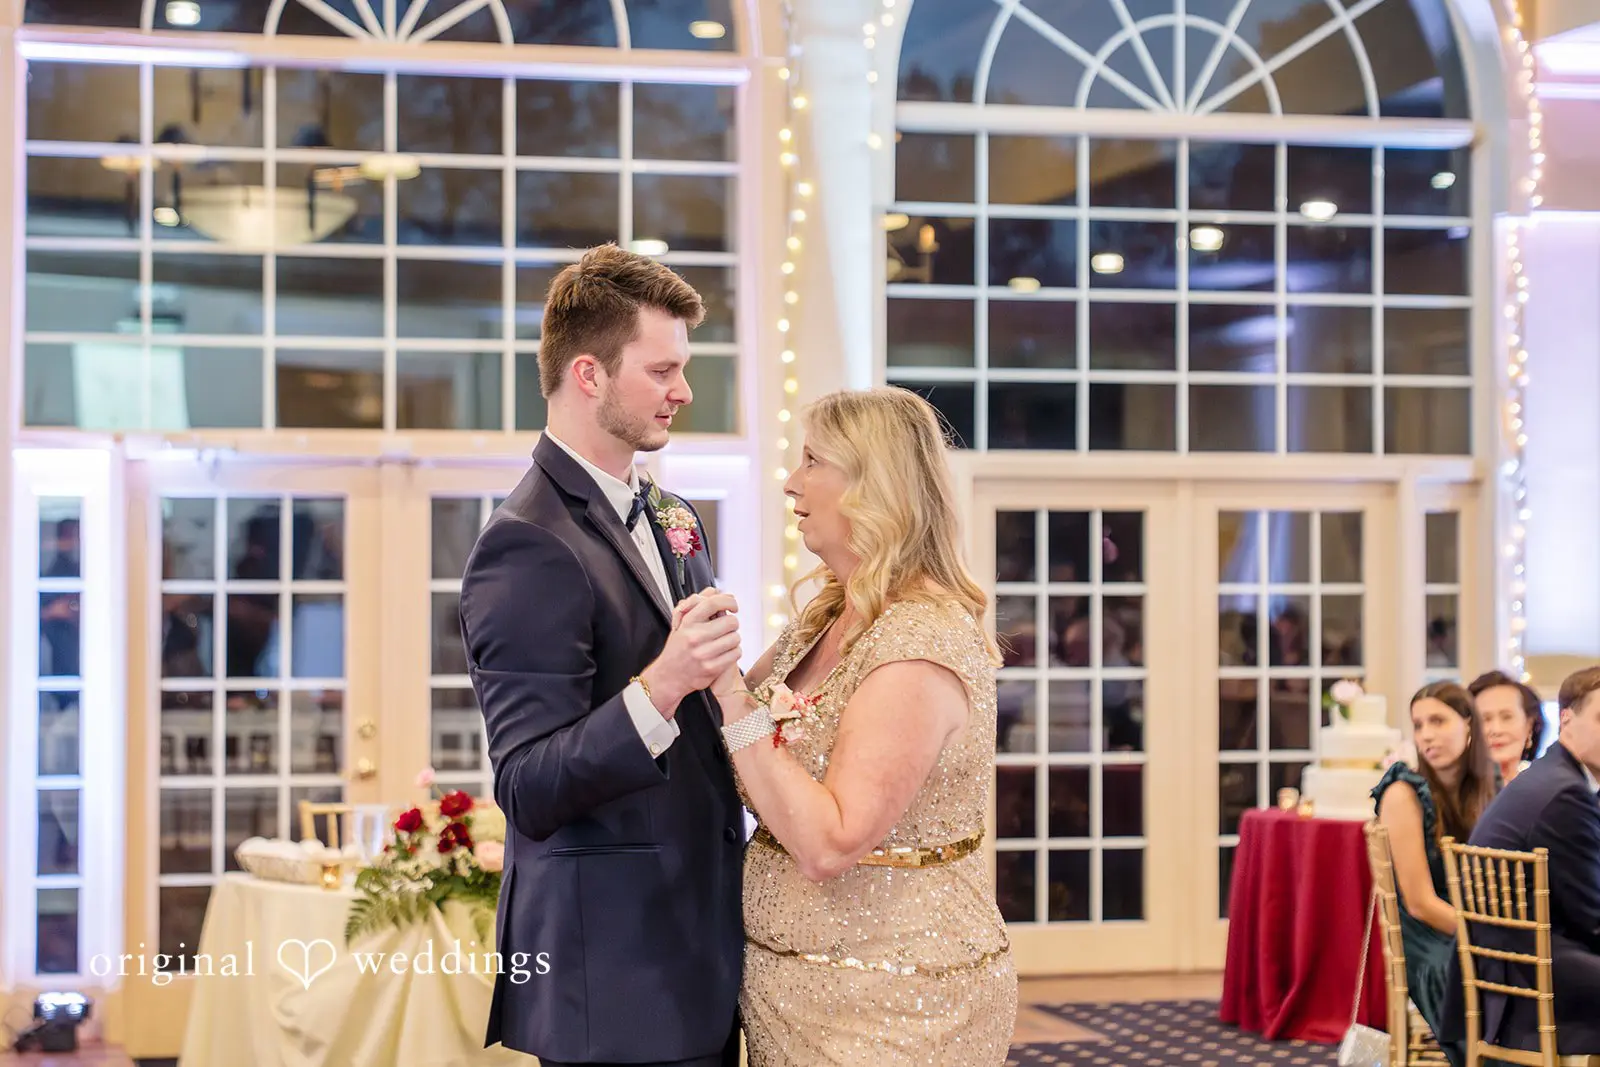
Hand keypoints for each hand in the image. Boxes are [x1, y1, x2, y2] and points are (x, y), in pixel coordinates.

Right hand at [642, 592, 740, 714]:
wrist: (668, 677)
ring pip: (735, 638)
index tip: (733, 605)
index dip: (728, 601)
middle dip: (731, 624)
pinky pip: (736, 654)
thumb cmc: (678, 648)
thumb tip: (716, 591)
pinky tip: (725, 653)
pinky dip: (734, 652)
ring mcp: (704, 654)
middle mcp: (695, 637)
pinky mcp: (712, 668)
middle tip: (726, 628)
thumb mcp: (681, 623)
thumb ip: (697, 604)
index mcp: (687, 623)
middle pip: (730, 621)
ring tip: (724, 642)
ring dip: (733, 639)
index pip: (712, 603)